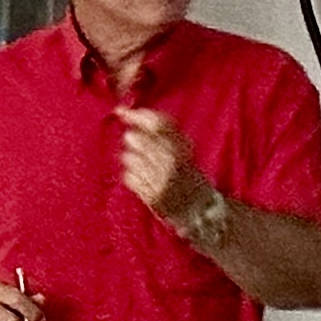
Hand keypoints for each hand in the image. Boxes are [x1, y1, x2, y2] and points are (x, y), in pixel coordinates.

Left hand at [117, 106, 217, 230]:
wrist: (200, 209)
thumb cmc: (187, 173)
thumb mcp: (183, 148)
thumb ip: (160, 132)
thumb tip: (127, 111)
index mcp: (184, 146)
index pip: (157, 123)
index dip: (135, 114)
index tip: (121, 111)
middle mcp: (174, 161)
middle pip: (137, 139)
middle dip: (132, 138)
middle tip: (135, 143)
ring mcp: (163, 180)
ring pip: (128, 157)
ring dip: (131, 159)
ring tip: (143, 165)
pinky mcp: (153, 197)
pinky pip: (128, 177)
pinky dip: (131, 176)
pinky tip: (143, 179)